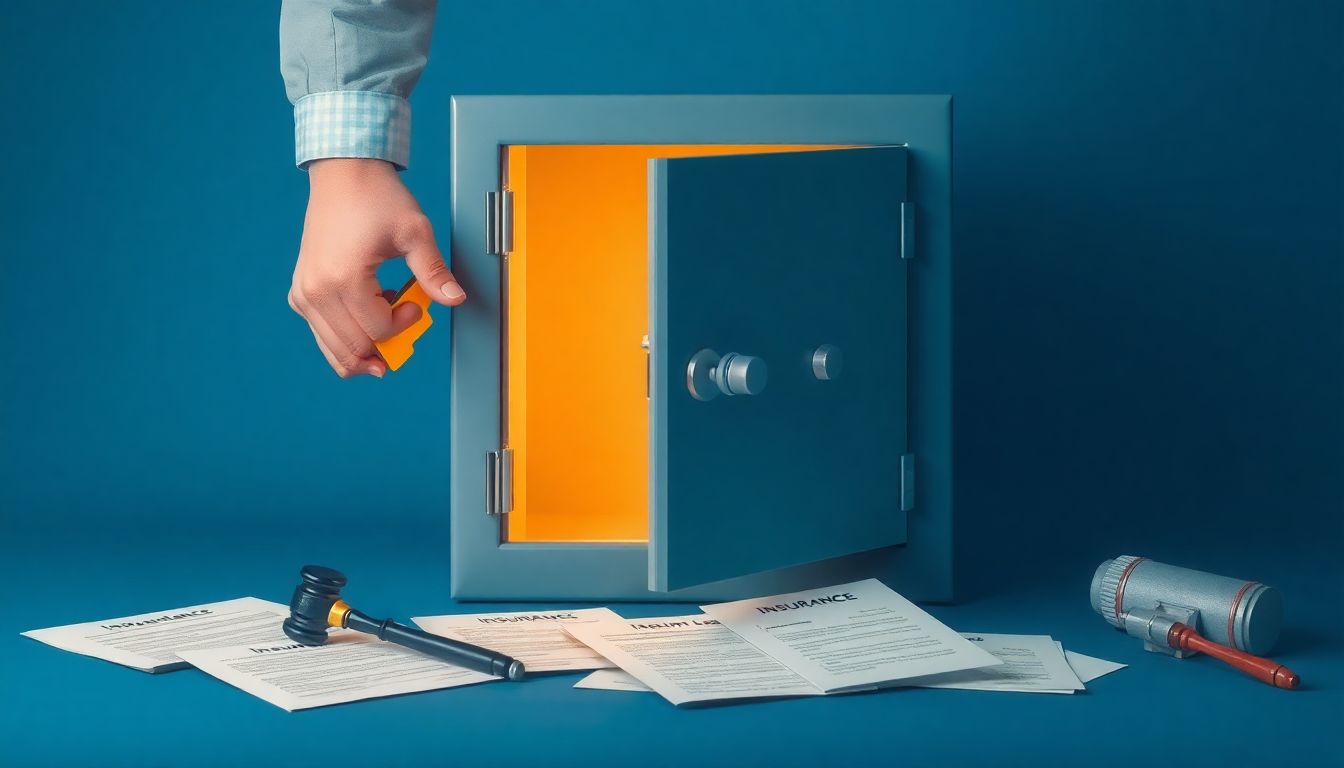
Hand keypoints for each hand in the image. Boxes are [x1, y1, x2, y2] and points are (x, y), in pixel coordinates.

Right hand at [288, 158, 465, 377]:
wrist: (343, 174)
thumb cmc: (376, 197)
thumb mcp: (415, 232)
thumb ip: (433, 272)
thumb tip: (455, 298)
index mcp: (343, 279)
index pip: (378, 330)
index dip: (405, 323)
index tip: (416, 303)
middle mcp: (315, 291)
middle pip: (353, 349)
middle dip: (386, 345)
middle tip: (404, 319)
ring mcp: (303, 294)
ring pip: (334, 350)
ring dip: (366, 348)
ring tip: (388, 324)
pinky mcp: (300, 292)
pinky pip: (322, 334)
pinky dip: (347, 336)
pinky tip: (366, 315)